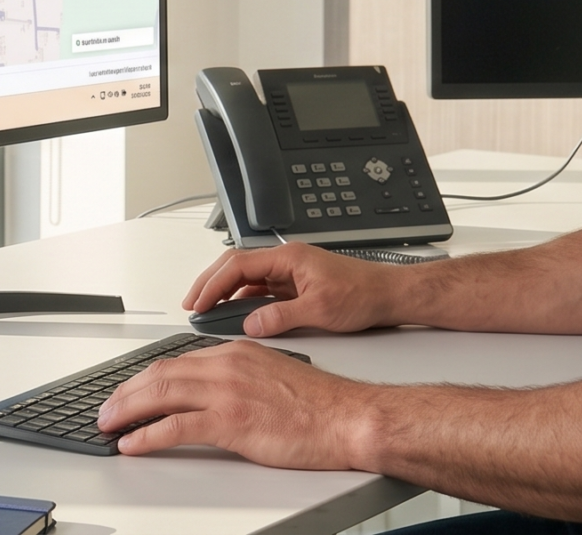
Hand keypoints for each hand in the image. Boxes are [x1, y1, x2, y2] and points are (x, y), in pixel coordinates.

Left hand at [98, 339, 371, 466]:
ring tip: (108, 425)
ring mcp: (227, 392)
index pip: (177, 361)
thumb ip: (240, 378)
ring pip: (160, 395)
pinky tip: (133, 444)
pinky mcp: (231, 422)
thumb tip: (213, 394)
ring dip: (127, 411)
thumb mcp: (272, 376)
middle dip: (126, 392)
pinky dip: (147, 436)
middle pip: (160, 374)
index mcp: (236, 352)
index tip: (130, 390)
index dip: (146, 377)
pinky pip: (175, 427)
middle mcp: (227, 365)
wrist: (348, 417)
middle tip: (107, 408)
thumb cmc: (321, 405)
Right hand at [183, 241, 401, 337]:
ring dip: (225, 292)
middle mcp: (286, 261)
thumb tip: (252, 324)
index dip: (212, 284)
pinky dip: (243, 301)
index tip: (198, 302)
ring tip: (208, 312)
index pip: (238, 265)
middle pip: (236, 266)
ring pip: (247, 278)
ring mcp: (290, 273)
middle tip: (192, 304)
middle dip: (210, 284)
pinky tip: (237, 316)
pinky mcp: (296, 286)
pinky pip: (261, 290)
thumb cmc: (363, 294)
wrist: (389, 295)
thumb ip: (282, 317)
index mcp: (288, 258)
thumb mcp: (320, 310)